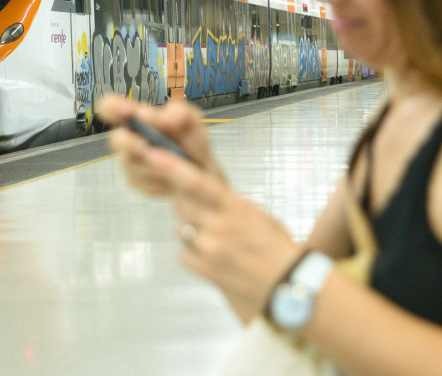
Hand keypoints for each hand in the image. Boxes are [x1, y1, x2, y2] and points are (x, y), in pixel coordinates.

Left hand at [96, 94, 301, 315]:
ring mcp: (210, 249)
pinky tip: (213, 257)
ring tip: (217, 239)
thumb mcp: (258, 216)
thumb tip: (204, 190)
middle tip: (204, 211)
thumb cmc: (276, 248)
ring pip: (182, 228)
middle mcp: (220, 226)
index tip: (154, 155)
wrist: (287, 287)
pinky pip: (184, 253)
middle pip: (182, 204)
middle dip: (186, 203)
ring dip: (192, 229)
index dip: (173, 167)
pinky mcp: (205, 270)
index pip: (198, 183)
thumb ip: (229, 202)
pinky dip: (193, 253)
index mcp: (236, 207)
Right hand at [96, 95, 222, 195]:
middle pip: (117, 139)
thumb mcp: (192, 122)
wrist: (199, 171)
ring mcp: (129, 160)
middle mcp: (128, 136)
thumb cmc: (191, 141)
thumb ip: (178, 113)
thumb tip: (157, 116)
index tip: (125, 112)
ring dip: (153, 164)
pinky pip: (141, 181)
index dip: (111, 107)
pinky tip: (170, 177)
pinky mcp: (135, 180)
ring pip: (132, 164)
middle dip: (131, 144)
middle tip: (145, 146)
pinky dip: (158, 180)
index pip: (111, 107)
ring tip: (174, 164)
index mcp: (138, 116)